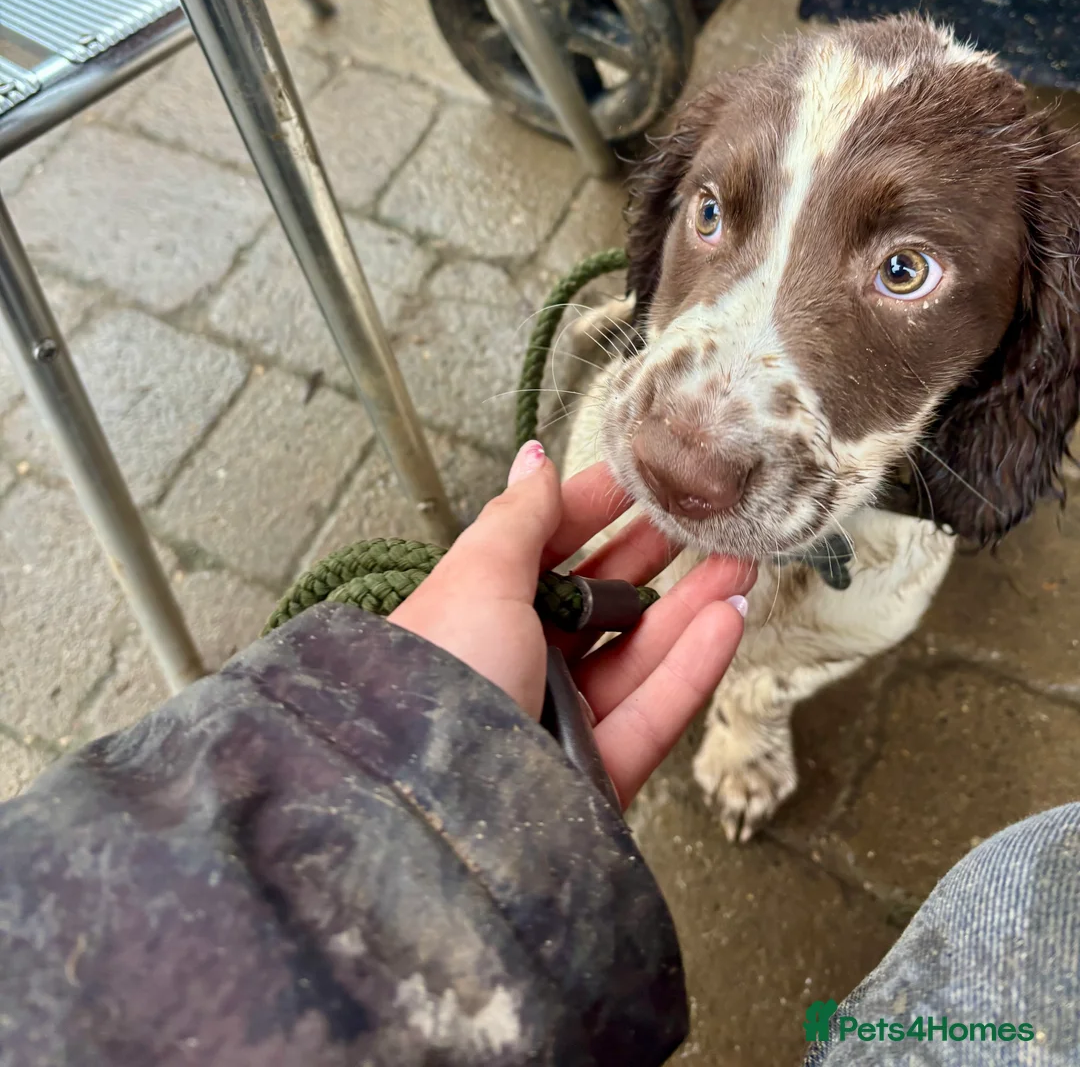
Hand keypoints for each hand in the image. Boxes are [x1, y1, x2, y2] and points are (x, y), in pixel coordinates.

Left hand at [389, 440, 754, 806]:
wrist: (434, 819)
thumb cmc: (436, 685)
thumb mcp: (474, 581)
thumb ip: (517, 519)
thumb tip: (532, 456)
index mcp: (475, 614)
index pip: (545, 548)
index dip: (594, 508)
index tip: (645, 475)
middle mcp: (515, 665)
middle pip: (600, 601)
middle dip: (655, 555)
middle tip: (706, 516)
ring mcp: (560, 721)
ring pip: (639, 653)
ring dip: (693, 606)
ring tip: (742, 559)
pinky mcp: (599, 774)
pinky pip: (655, 709)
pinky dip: (695, 665)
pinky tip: (728, 617)